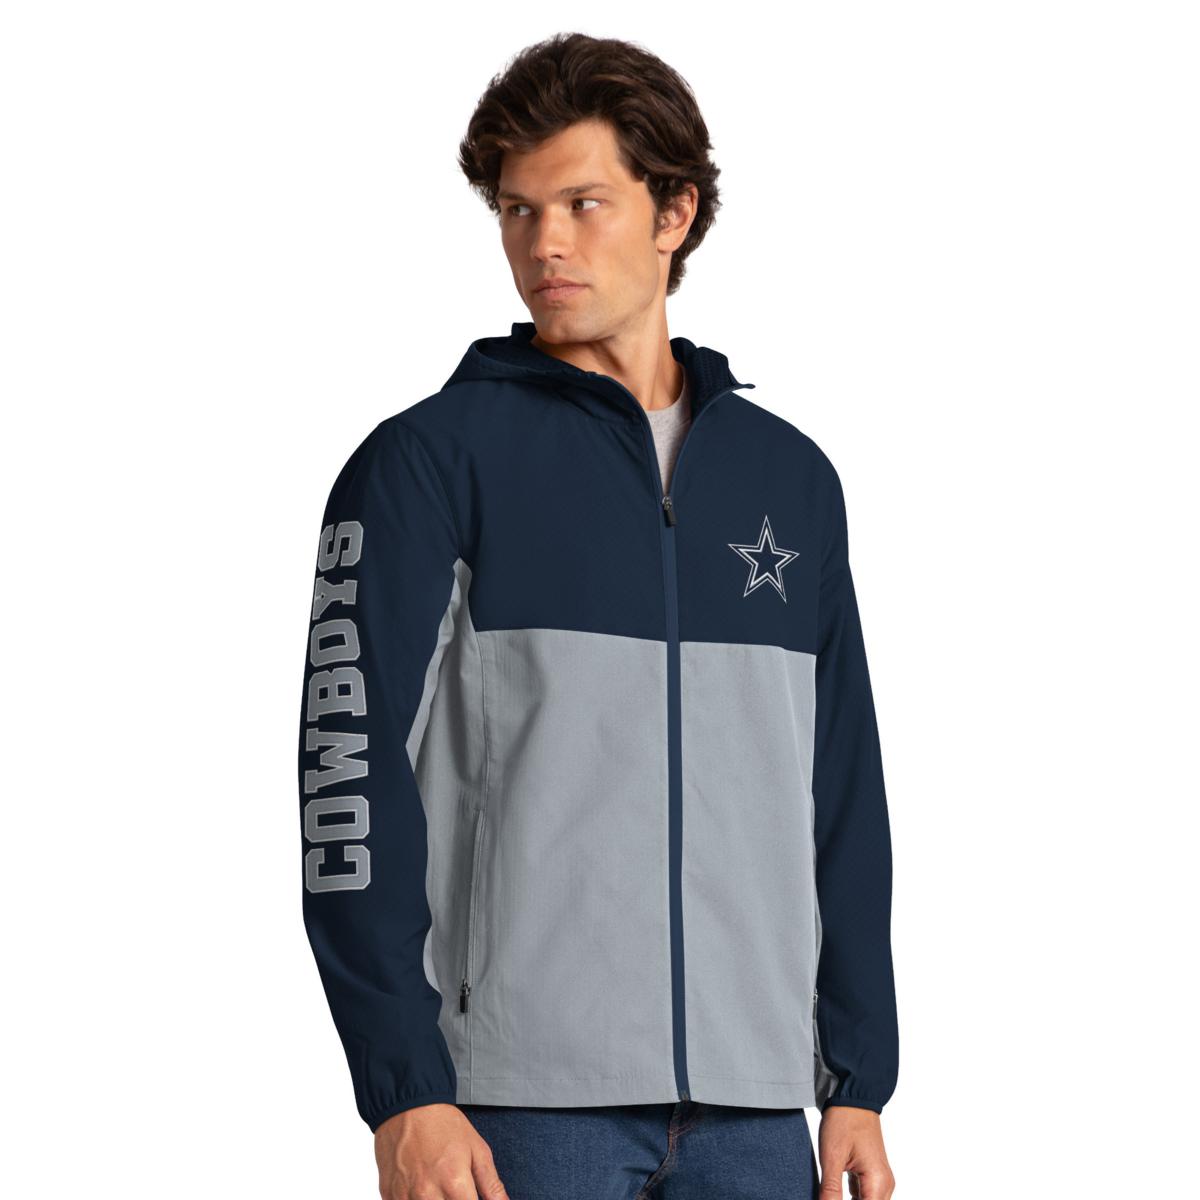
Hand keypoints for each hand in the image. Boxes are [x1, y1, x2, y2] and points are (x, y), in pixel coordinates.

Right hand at [374, 1103, 508, 1199]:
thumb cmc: (442, 1124)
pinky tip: (420, 1189)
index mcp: (454, 1183)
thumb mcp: (476, 1149)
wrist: (406, 1105)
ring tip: (439, 1188)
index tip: (470, 1196)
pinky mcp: (388, 1196)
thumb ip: (491, 1184)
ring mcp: (405, 1197)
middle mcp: (427, 1194)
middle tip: (454, 1189)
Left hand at [817, 1105, 894, 1198]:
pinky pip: (864, 1196)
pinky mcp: (872, 1175)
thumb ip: (830, 1190)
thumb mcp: (831, 1157)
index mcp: (878, 1182)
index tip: (828, 1199)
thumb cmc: (844, 1120)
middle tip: (827, 1194)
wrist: (853, 1097)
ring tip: (830, 1192)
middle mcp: (884, 1185)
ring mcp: (880, 1180)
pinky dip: (850, 1199)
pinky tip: (833, 1194)